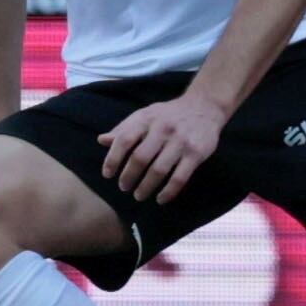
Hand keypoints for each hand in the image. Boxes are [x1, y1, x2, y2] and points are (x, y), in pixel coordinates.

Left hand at [98, 88, 226, 201]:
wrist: (204, 106)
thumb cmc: (168, 114)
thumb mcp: (145, 115)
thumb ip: (124, 128)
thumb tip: (101, 140)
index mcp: (146, 119)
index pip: (124, 139)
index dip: (113, 158)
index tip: (107, 174)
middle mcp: (162, 129)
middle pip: (140, 157)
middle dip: (128, 176)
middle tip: (123, 187)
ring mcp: (180, 142)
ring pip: (159, 170)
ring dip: (146, 186)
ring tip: (138, 195)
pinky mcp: (195, 154)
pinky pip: (179, 177)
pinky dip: (168, 192)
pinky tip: (160, 199)